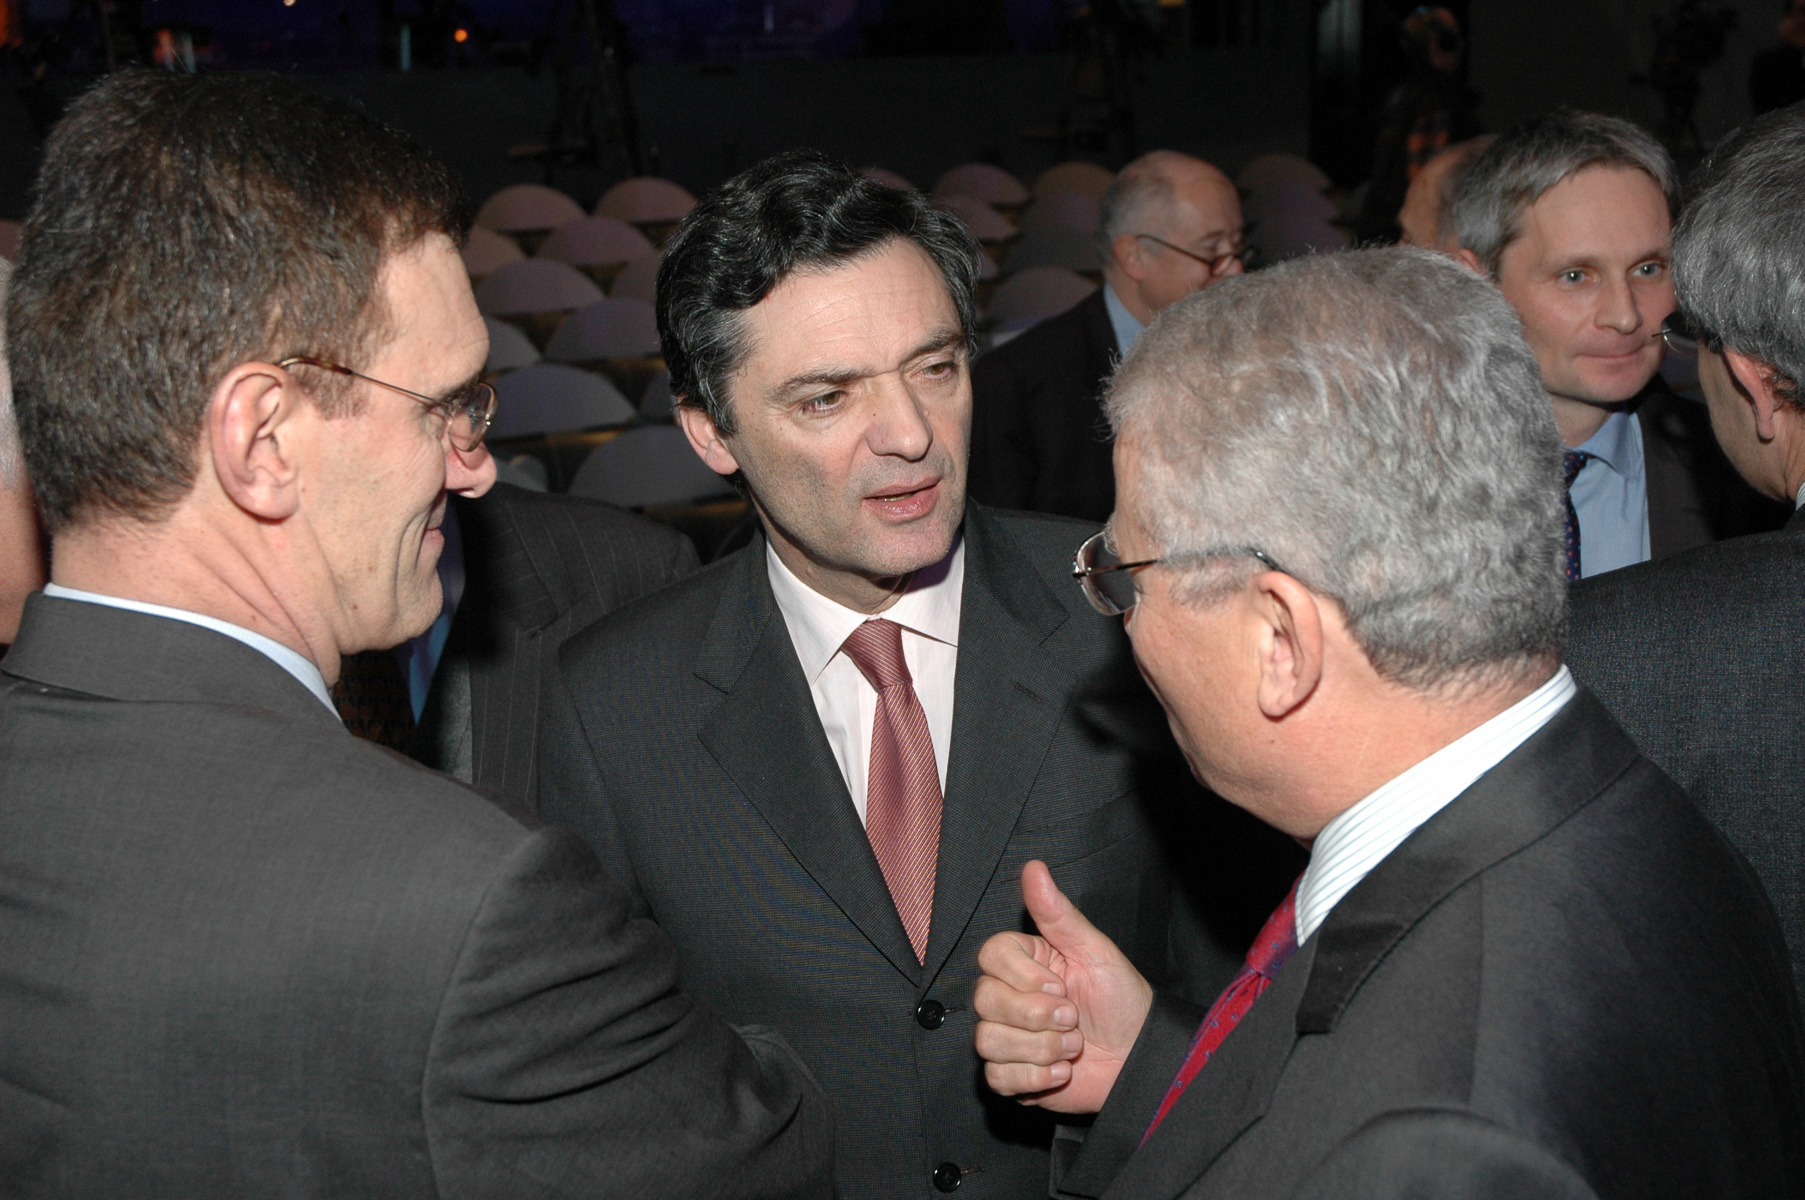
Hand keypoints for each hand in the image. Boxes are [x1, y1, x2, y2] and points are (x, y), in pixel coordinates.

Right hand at [972, 860, 1152, 1112]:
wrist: (1138, 1057)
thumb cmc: (1121, 1000)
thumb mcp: (1094, 951)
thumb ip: (1058, 913)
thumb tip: (1034, 868)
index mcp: (1024, 962)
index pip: (990, 956)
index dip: (1023, 976)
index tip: (1060, 985)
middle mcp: (1009, 997)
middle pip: (984, 1000)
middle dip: (1037, 1016)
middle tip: (1073, 1018)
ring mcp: (1007, 1037)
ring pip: (988, 1040)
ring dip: (1041, 1049)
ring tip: (1073, 1046)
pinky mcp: (1011, 1074)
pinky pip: (997, 1077)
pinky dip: (1035, 1078)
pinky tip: (1061, 1071)